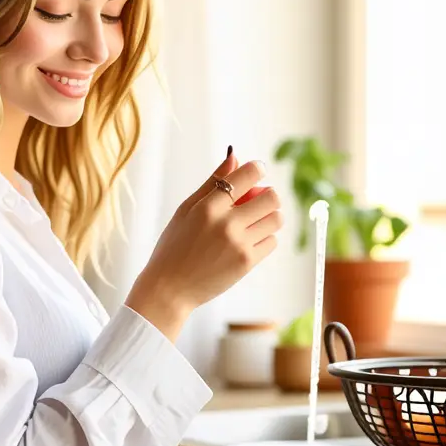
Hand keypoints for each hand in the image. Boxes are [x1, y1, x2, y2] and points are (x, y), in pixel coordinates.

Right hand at [127, 150, 283, 338]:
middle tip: (257, 200)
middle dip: (268, 195)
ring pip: (276, 219)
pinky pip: (272, 242)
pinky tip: (249, 240)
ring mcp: (239, 244)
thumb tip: (235, 156)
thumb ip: (212, 183)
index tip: (255, 172)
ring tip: (254, 222)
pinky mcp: (247, 263)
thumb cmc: (174, 247)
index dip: (257, 169)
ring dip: (269, 216)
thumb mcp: (186, 210)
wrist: (169, 289)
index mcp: (208, 206)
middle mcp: (226, 224)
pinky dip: (265, 238)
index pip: (248, 175)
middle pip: (271, 197)